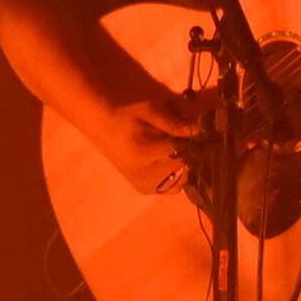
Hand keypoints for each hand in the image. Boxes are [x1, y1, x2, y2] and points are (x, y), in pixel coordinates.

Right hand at [88, 87, 206, 197]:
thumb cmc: (126, 114)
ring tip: (174, 154)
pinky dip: (173, 178)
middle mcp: (143, 172)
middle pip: (183, 170)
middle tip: (181, 143)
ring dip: (182, 169)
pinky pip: (168, 190)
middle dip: (188, 156)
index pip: (181, 154)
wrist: (100, 125)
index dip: (191, 144)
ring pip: (179, 183)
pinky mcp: (141, 187)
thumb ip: (174, 123)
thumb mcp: (150, 110)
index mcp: (144, 152)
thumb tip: (200, 133)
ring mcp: (141, 183)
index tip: (192, 136)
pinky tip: (166, 165)